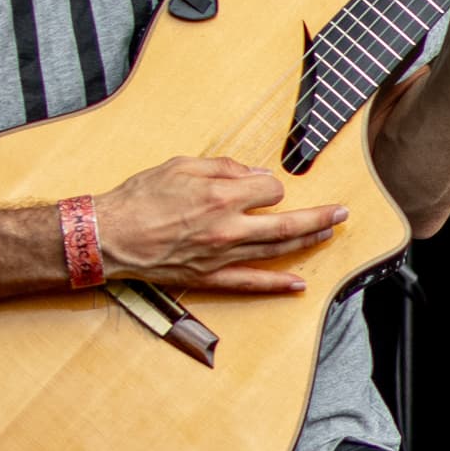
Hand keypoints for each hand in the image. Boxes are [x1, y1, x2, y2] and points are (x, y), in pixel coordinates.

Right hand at [92, 156, 346, 292]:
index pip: (270, 189)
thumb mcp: (180, 165)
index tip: (263, 186)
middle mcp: (228, 227)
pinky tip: (299, 284)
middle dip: (321, 215)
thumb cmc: (139, 198)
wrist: (106, 236)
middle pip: (288, 222)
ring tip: (329, 233)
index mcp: (221, 195)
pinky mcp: (210, 276)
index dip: (271, 185)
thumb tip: (255, 174)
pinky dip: (277, 285)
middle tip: (343, 212)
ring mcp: (222, 255)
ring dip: (308, 241)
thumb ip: (223, 167)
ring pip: (276, 250)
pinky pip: (251, 283)